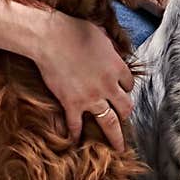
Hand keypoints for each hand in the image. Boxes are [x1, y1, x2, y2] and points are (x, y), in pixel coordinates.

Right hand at [32, 11, 133, 151]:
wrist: (50, 38)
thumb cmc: (74, 31)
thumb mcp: (100, 34)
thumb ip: (108, 46)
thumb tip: (110, 47)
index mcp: (117, 68)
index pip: (129, 84)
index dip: (126, 87)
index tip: (121, 89)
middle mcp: (108, 86)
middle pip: (125, 108)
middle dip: (126, 114)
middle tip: (124, 119)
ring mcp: (90, 98)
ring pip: (109, 123)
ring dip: (114, 137)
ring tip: (118, 148)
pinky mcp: (71, 104)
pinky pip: (76, 125)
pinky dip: (76, 135)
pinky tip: (76, 143)